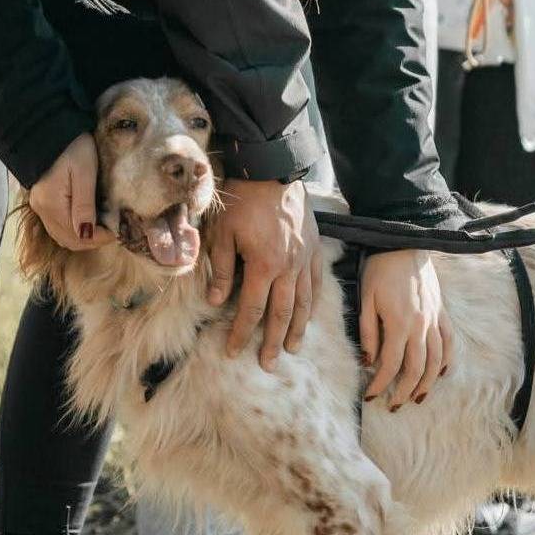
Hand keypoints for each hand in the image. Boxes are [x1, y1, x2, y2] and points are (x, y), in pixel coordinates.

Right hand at [28, 133, 114, 249]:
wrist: (48, 128)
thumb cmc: (72, 148)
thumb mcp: (84, 174)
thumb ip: (84, 206)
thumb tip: (87, 234)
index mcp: (52, 206)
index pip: (79, 236)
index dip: (100, 238)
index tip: (118, 230)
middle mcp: (42, 211)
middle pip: (69, 240)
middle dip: (92, 240)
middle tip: (111, 229)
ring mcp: (39, 207)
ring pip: (62, 236)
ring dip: (83, 236)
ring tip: (101, 225)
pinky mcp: (41, 201)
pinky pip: (57, 226)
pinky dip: (73, 229)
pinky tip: (87, 219)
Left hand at [208, 178, 321, 369]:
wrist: (272, 170)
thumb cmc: (243, 201)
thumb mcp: (223, 235)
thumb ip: (221, 270)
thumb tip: (216, 302)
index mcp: (264, 266)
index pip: (252, 310)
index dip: (242, 333)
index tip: (234, 352)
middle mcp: (289, 268)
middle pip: (282, 314)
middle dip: (273, 342)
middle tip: (268, 364)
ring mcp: (305, 259)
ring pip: (304, 303)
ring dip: (297, 328)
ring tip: (292, 347)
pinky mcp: (314, 248)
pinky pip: (317, 283)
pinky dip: (313, 303)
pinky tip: (309, 315)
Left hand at [360, 250, 452, 409]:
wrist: (404, 243)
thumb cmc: (379, 270)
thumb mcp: (365, 300)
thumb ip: (368, 333)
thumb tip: (369, 361)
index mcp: (399, 324)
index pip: (390, 365)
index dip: (380, 384)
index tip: (371, 397)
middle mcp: (421, 326)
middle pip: (417, 369)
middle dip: (404, 391)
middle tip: (394, 405)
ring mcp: (435, 320)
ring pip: (437, 361)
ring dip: (428, 383)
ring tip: (417, 398)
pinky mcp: (442, 313)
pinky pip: (449, 342)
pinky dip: (447, 361)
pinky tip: (441, 374)